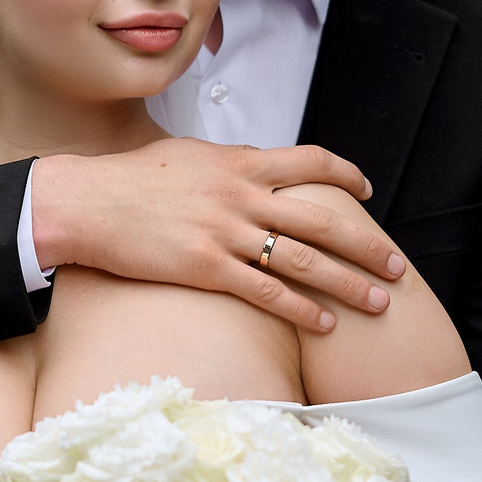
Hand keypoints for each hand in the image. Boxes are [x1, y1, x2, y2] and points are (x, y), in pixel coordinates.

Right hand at [30, 141, 405, 332]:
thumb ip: (230, 165)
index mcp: (240, 163)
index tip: (368, 193)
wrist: (85, 203)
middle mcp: (241, 195)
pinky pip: (266, 291)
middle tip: (397, 266)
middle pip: (323, 221)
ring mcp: (226, 233)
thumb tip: (259, 168)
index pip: (310, 162)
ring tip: (378, 302)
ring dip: (348, 283)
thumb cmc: (131, 180)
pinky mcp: (205, 268)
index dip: (346, 176)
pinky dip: (300, 309)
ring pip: (304, 261)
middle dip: (367, 245)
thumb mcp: (188, 157)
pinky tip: (325, 324)